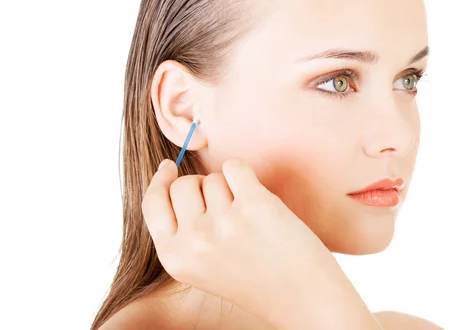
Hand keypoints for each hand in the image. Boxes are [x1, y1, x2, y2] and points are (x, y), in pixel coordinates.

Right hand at [141, 157, 335, 319]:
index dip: (160, 180)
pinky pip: (235, 167)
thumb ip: (181, 232)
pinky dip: (244, 175)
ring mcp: (224, 222)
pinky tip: (256, 199)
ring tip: (248, 220)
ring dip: (230, 189)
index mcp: (175, 258)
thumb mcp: (201, 267)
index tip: (169, 166)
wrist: (300, 297)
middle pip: (183, 184)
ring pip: (213, 178)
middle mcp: (195, 241)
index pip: (152, 204)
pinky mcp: (255, 205)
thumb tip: (169, 177)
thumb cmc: (254, 278)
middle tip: (227, 208)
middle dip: (202, 187)